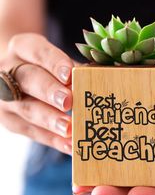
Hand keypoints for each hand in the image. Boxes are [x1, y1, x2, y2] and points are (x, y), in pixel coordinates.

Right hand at [0, 33, 73, 154]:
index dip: (53, 62)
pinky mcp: (11, 121)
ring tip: (69, 129)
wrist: (20, 78)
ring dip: (50, 120)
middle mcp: (9, 72)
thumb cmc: (45, 67)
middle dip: (49, 91)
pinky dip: (53, 140)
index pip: (36, 51)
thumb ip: (76, 70)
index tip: (70, 75)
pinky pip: (32, 132)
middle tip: (68, 102)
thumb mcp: (56, 61)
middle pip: (28, 80)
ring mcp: (7, 99)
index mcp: (23, 48)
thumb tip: (104, 77)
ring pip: (27, 109)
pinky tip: (69, 145)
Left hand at [74, 103, 154, 194]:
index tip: (133, 193)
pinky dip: (109, 166)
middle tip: (94, 192)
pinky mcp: (149, 158)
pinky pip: (128, 165)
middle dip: (118, 194)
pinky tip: (91, 164)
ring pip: (130, 182)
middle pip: (144, 191)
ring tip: (82, 185)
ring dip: (106, 184)